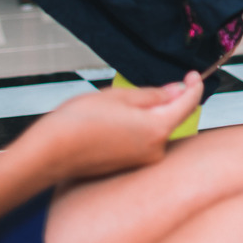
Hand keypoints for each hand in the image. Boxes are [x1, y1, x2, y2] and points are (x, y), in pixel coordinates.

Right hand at [29, 72, 203, 180]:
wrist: (48, 153)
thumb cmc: (79, 122)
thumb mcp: (119, 96)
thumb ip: (153, 95)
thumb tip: (177, 91)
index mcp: (157, 129)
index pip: (188, 104)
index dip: (194, 86)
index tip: (193, 74)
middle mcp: (155, 150)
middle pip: (172, 118)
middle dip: (166, 101)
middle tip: (143, 90)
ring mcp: (142, 162)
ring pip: (155, 130)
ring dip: (147, 115)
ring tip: (113, 109)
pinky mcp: (129, 167)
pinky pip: (142, 142)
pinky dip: (136, 129)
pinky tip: (111, 124)